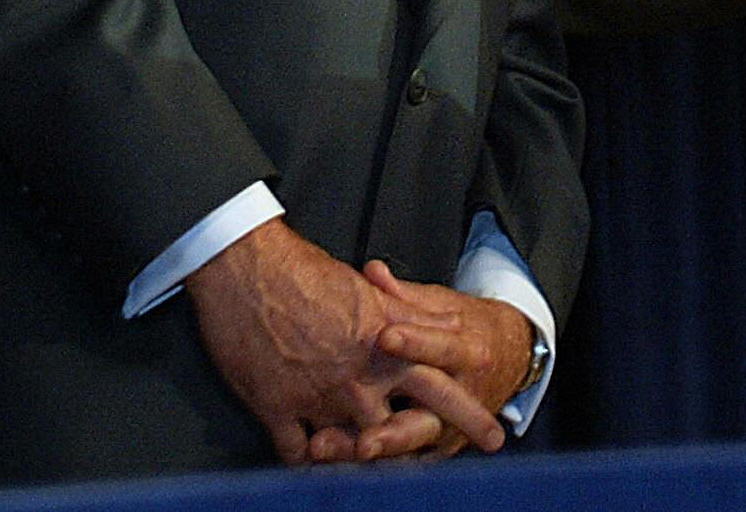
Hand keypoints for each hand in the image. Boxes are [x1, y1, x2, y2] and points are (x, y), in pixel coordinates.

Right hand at [183, 220, 503, 465]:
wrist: (250, 271)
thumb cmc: (311, 275)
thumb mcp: (372, 294)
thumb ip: (415, 316)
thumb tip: (454, 327)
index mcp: (387, 350)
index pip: (440, 389)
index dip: (469, 414)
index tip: (496, 438)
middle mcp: (358, 381)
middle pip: (403, 429)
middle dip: (429, 453)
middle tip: (452, 468)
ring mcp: (317, 399)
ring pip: (350, 450)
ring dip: (360, 461)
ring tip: (375, 475)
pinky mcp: (276, 409)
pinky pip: (297, 453)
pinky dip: (306, 461)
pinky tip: (313, 465)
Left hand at [343, 262, 534, 460]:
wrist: (512, 356)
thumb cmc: (469, 326)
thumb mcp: (444, 305)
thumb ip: (405, 295)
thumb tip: (372, 271)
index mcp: (471, 352)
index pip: (441, 347)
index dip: (414, 342)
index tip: (383, 336)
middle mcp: (467, 395)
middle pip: (430, 414)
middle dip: (394, 430)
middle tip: (365, 439)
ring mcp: (454, 426)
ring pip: (415, 443)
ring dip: (380, 450)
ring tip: (348, 451)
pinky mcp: (442, 447)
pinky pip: (409, 460)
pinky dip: (380, 462)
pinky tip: (346, 462)